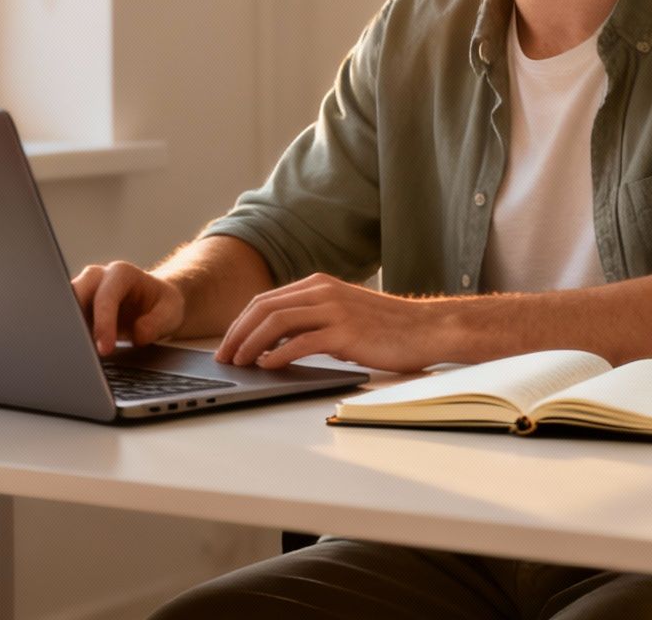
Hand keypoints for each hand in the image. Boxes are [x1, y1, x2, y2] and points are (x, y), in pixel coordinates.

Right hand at [71, 261, 185, 356]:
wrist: (155, 302)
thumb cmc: (162, 304)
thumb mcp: (171, 311)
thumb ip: (157, 322)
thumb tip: (138, 334)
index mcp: (121, 273)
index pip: (105, 297)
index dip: (103, 323)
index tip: (105, 349)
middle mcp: (98, 277)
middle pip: (75, 294)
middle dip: (75, 322)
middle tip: (81, 352)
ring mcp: (84, 290)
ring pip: (64, 306)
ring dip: (68, 329)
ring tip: (76, 354)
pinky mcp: (77, 306)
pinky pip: (67, 319)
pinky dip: (69, 335)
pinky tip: (75, 351)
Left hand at [215, 273, 448, 372]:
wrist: (427, 328)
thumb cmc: (388, 327)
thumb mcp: (344, 314)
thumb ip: (313, 320)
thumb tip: (275, 344)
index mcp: (319, 285)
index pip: (267, 300)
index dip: (241, 322)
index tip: (228, 343)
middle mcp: (323, 292)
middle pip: (264, 308)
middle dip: (237, 333)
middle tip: (224, 356)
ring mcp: (334, 310)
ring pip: (276, 322)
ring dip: (250, 343)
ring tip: (240, 363)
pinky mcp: (345, 332)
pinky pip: (300, 342)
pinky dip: (278, 355)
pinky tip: (268, 367)